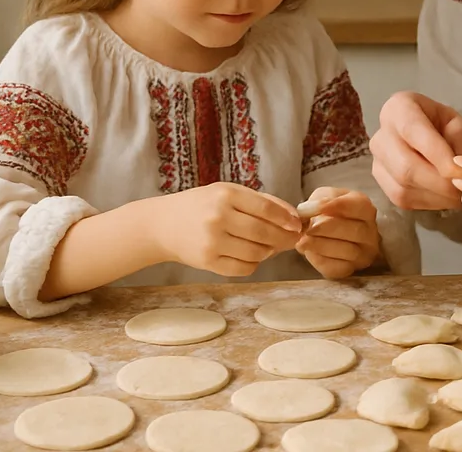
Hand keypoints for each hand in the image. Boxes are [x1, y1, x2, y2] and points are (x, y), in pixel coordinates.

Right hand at [151, 182, 301, 276]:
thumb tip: (294, 216)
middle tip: (293, 240)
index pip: (266, 209)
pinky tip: (252, 255)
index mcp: (226, 195)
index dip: (286, 219)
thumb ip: (261, 201)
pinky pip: (243, 268)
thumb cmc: (202, 205)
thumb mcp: (228, 193)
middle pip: (264, 233)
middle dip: (284, 238)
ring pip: (256, 253)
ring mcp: (212, 242)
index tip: (298, 225)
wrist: (163, 225)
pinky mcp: (207, 262)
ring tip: (270, 246)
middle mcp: (218, 217)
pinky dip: (253, 263)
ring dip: (269, 252)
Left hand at [295, 187, 380, 278]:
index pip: (355, 206)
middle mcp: (370, 233)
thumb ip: (318, 200)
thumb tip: (306, 211)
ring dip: (320, 245)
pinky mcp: (350, 270)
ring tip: (302, 241)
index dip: (330, 207)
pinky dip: (319, 260)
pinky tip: (309, 252)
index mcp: (366, 209)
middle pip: (354, 230)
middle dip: (325, 228)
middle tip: (306, 228)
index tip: (307, 209)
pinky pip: (337, 268)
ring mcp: (363, 254)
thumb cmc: (328, 212)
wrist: (326, 233)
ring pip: (346, 251)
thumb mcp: (325, 196)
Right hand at [369, 91, 461, 210]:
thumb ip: (460, 143)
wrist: (426, 135)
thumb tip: (460, 172)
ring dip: (436, 195)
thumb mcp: (457, 124)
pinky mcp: (381, 183)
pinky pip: (402, 199)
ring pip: (403, 186)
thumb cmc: (442, 126)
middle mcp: (381, 134)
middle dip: (439, 182)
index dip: (438, 154)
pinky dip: (428, 202)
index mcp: (398, 108)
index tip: (460, 172)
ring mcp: (377, 161)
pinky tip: (443, 196)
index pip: (413, 131)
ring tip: (458, 192)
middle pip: (405, 166)